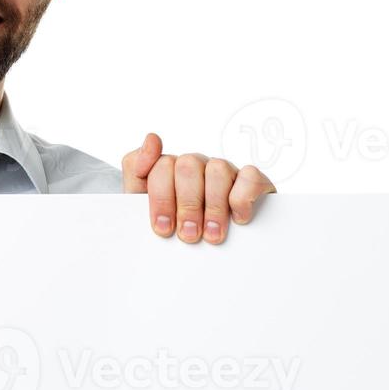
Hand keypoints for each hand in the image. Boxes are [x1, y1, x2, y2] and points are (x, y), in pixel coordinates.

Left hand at [121, 132, 274, 243]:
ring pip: (217, 170)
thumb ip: (136, 171)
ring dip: (213, 206)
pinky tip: (238, 218)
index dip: (161, 199)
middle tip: (188, 235)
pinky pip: (249, 176)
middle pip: (187, 166)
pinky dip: (242, 198)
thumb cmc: (175, 226)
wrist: (207, 251)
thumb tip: (152, 138)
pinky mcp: (252, 181)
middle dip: (186, 205)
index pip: (160, 166)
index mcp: (169, 170)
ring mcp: (224, 171)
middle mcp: (196, 166)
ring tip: (212, 235)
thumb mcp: (144, 205)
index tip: (163, 228)